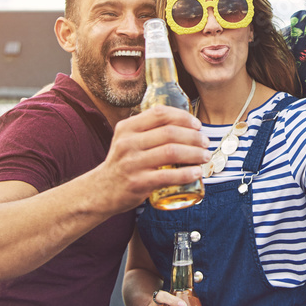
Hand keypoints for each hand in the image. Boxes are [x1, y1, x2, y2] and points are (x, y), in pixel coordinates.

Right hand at [93, 105, 209, 213]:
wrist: (100, 191)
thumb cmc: (123, 163)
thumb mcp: (128, 140)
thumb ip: (148, 129)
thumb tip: (185, 123)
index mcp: (127, 127)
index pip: (160, 113)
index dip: (183, 117)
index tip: (197, 125)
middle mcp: (128, 143)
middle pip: (169, 133)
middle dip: (194, 137)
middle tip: (205, 143)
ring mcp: (132, 163)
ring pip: (171, 152)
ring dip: (194, 153)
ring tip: (204, 156)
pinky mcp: (138, 183)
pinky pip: (167, 176)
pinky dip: (186, 173)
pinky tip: (196, 172)